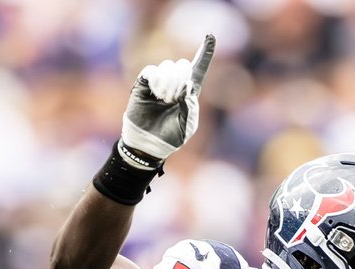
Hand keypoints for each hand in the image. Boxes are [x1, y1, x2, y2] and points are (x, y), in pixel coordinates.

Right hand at [121, 34, 214, 162]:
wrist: (148, 145)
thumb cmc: (169, 138)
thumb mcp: (186, 127)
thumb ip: (191, 109)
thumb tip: (188, 88)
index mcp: (188, 93)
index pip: (198, 68)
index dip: (205, 52)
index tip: (210, 37)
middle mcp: (174, 84)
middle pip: (183, 65)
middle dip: (181, 79)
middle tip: (174, 98)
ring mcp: (158, 82)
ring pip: (167, 66)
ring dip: (169, 83)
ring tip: (164, 100)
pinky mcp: (144, 84)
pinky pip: (152, 71)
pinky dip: (157, 81)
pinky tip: (157, 94)